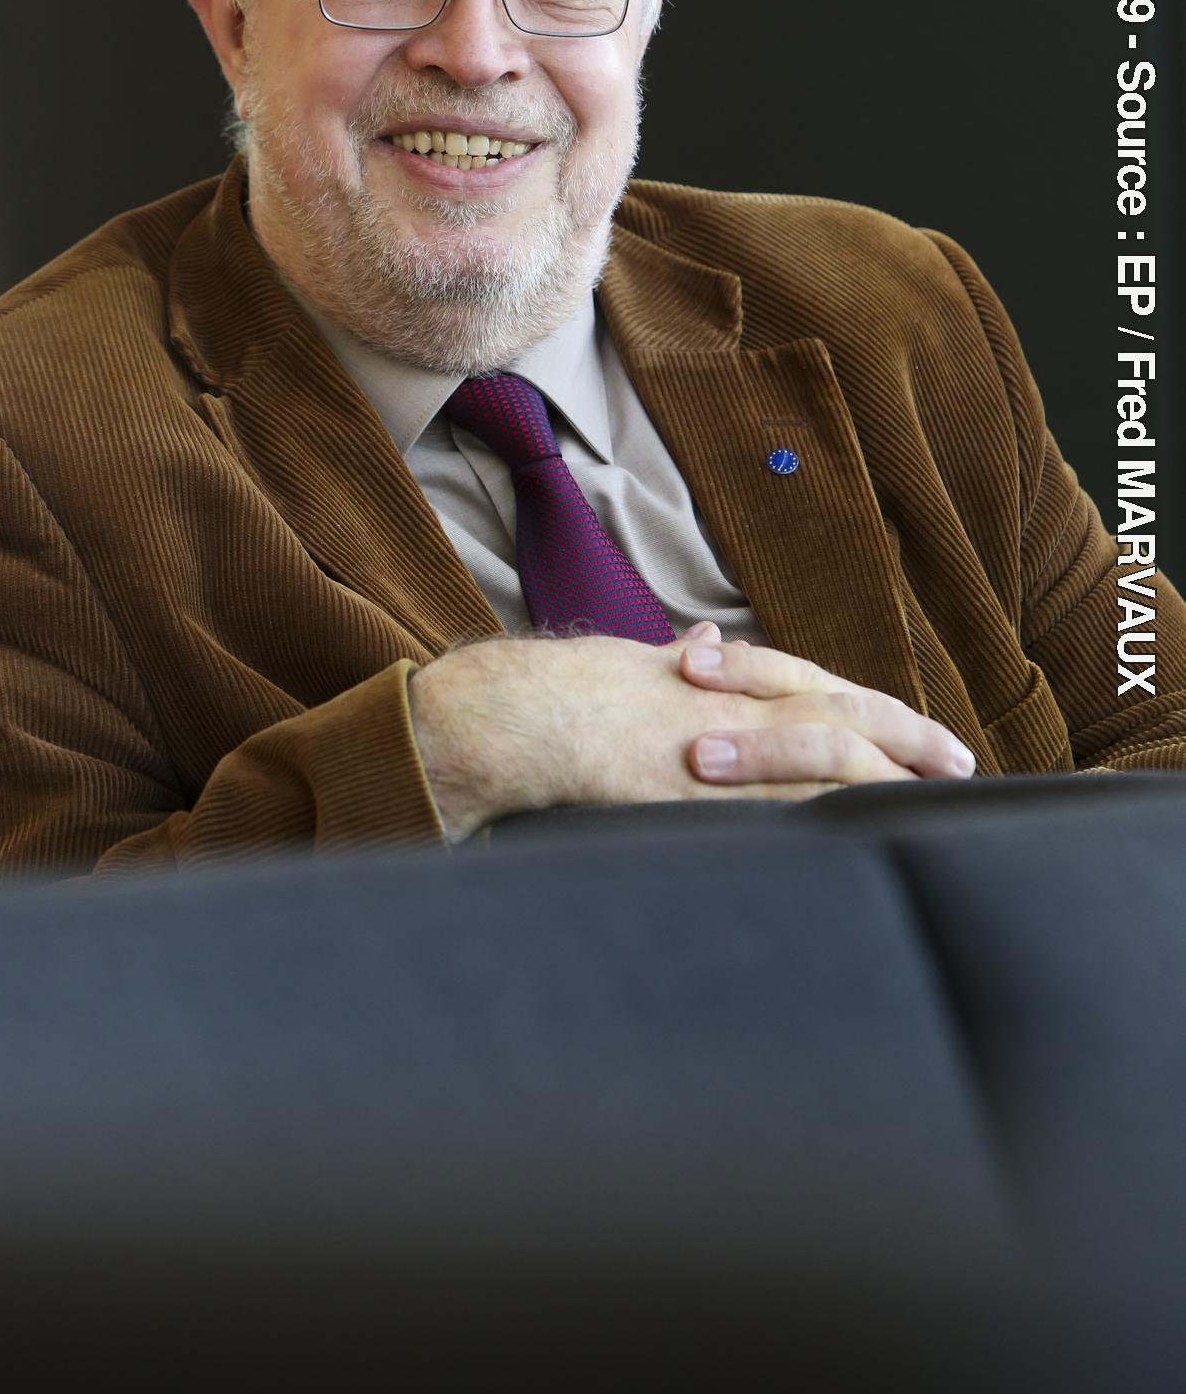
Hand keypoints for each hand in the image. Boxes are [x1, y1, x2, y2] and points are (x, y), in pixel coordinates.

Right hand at [408, 625, 973, 842]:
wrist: (516, 712)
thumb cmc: (559, 692)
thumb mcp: (630, 667)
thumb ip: (674, 665)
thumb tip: (701, 643)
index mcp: (718, 678)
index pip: (812, 684)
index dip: (869, 705)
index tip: (914, 727)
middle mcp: (731, 700)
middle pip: (839, 709)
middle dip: (904, 733)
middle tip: (957, 759)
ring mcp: (721, 741)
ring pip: (826, 748)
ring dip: (886, 771)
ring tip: (932, 794)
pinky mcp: (702, 786)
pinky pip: (783, 799)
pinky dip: (831, 811)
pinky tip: (867, 830)